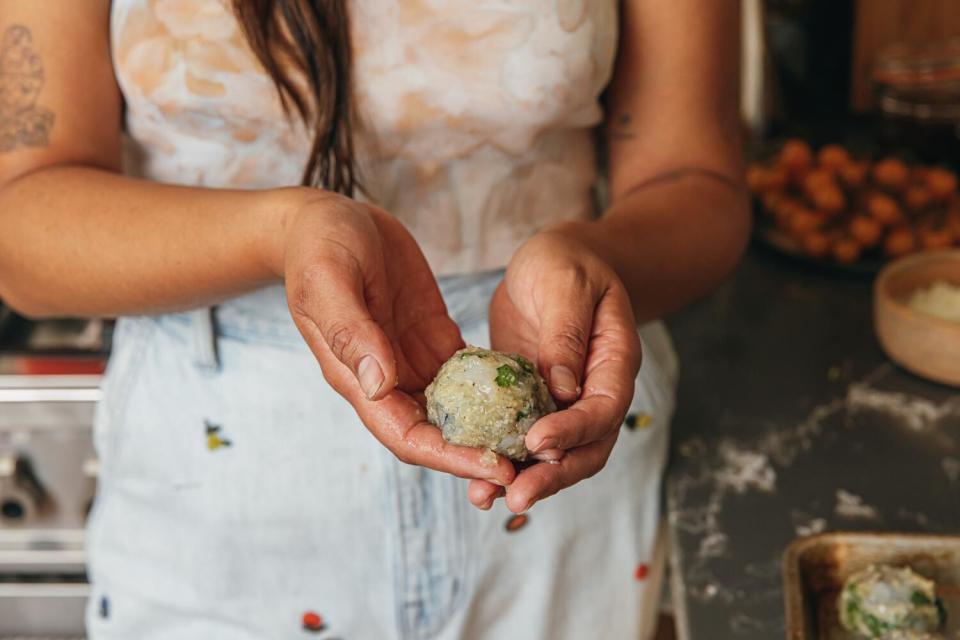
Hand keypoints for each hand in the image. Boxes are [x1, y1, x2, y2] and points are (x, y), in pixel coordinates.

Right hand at [272, 189, 515, 485]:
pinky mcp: (433, 336)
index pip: (408, 437)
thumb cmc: (318, 247)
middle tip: (533, 465)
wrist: (326, 218)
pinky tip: (532, 392)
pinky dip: (497, 386)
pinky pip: (470, 373)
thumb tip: (380, 384)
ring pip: (458, 411)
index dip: (450, 457)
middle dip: (480, 454)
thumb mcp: (329, 281)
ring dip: (493, 428)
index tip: (493, 467)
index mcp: (358, 378)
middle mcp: (388, 379)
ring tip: (541, 438)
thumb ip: (352, 332)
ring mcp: (412, 359)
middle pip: (438, 435)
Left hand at [468, 225, 641, 511]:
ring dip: (523, 479)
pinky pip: (522, 440)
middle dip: (551, 477)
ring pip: (554, 456)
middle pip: (585, 449)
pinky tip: (473, 477)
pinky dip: (501, 460)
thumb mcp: (565, 283)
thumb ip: (566, 333)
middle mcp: (594, 392)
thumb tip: (562, 390)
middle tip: (515, 498)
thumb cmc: (566, 263)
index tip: (537, 444)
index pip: (603, 408)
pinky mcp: (532, 405)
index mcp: (614, 362)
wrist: (557, 263)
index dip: (573, 431)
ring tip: (484, 499)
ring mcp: (565, 404)